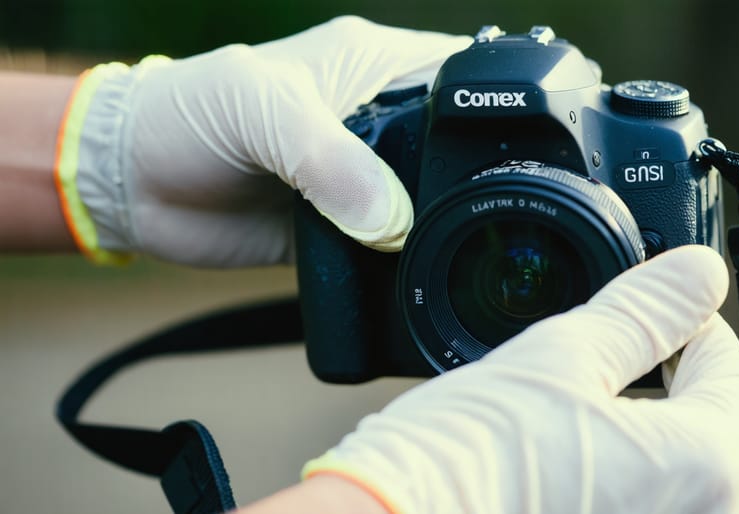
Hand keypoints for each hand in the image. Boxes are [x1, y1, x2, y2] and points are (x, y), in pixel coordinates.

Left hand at [60, 17, 470, 265]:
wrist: (132, 184)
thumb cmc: (186, 117)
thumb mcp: (261, 111)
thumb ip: (330, 160)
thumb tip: (392, 221)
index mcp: (372, 70)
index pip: (458, 77)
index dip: (492, 111)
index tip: (517, 151)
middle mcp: (377, 123)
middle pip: (456, 150)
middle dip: (473, 183)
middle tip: (482, 221)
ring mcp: (362, 179)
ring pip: (430, 206)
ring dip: (440, 232)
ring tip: (451, 256)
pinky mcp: (344, 227)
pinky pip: (392, 251)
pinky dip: (404, 267)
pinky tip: (412, 280)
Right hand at [301, 246, 738, 512]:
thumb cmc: (471, 457)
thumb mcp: (562, 359)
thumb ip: (643, 313)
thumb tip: (697, 273)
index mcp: (710, 467)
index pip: (732, 373)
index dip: (693, 325)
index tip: (658, 308)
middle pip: (728, 437)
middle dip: (691, 388)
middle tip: (635, 355)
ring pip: (700, 484)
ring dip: (669, 438)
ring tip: (604, 405)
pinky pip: (661, 509)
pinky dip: (643, 481)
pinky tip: (589, 459)